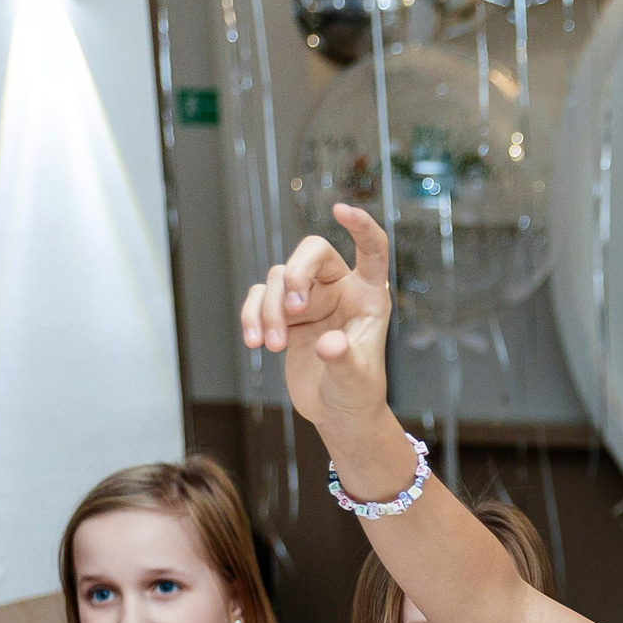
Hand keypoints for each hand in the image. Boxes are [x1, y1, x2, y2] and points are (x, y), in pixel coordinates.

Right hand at [239, 204, 392, 433]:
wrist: (337, 413)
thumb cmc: (357, 394)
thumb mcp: (356, 382)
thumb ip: (345, 361)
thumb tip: (329, 344)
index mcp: (368, 296)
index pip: (371, 251)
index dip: (361, 227)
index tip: (342, 209)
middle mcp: (339, 288)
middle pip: (311, 252)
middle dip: (295, 276)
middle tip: (291, 311)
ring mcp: (309, 298)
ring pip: (278, 278)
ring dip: (269, 311)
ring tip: (272, 347)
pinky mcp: (284, 313)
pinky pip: (258, 297)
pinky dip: (251, 317)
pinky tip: (253, 344)